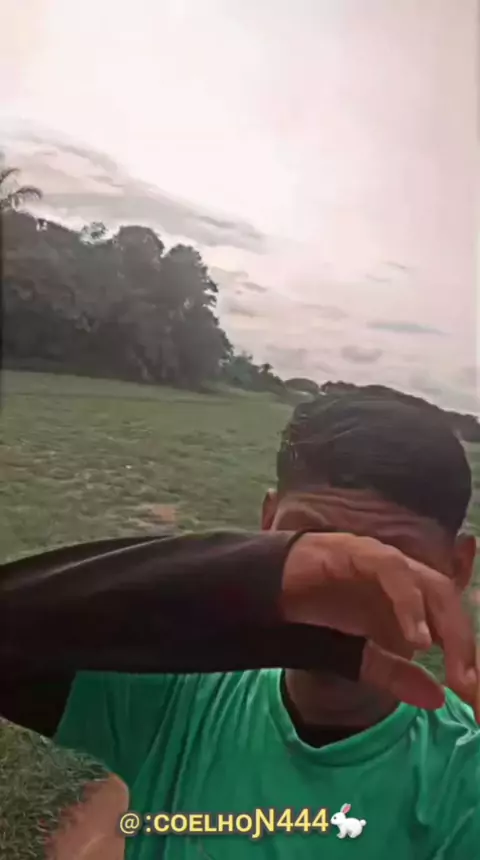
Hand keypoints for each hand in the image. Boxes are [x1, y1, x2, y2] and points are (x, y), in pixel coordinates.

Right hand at [280, 532, 477, 714]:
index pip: (448, 618)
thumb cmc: (314, 618)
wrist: (265, 593)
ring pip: (429, 584)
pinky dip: (408, 601)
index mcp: (406, 597)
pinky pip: (391, 570)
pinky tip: (415, 636)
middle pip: (447, 600)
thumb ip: (394, 673)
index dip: (464, 651)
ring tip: (449, 664)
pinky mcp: (358, 550)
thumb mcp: (359, 657)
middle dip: (463, 641)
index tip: (471, 691)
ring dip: (443, 624)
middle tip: (468, 684)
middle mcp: (401, 575)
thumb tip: (437, 699)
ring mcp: (381, 560)